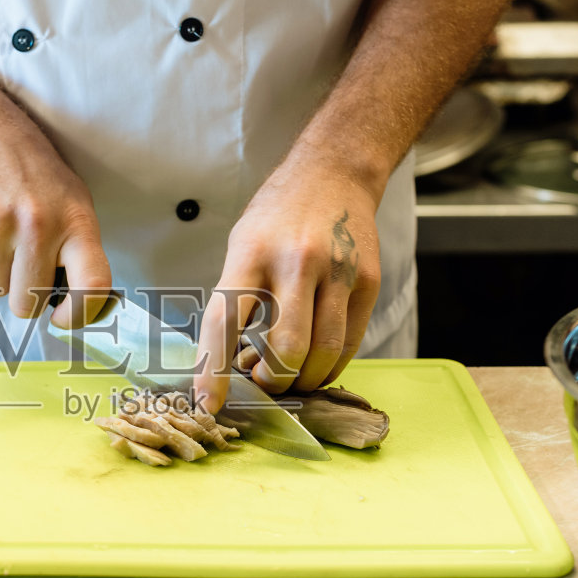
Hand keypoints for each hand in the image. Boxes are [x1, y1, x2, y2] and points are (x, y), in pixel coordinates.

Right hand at [0, 107, 112, 326]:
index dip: (78, 315)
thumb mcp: (73, 201)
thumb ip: (77, 251)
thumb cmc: (35, 173)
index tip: (62, 318)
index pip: (90, 286)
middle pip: (27, 304)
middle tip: (24, 267)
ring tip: (3, 236)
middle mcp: (39, 226)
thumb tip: (75, 306)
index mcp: (76, 222)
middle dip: (24, 296)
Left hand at [195, 155, 381, 410]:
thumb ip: (236, 300)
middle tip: (264, 383)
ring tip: (290, 376)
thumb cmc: (277, 216)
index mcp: (251, 252)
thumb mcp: (241, 245)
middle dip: (272, 381)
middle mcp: (297, 261)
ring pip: (323, 353)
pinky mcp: (368, 282)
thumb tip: (233, 365)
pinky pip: (349, 344)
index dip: (214, 370)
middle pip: (286, 349)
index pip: (227, 321)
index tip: (209, 404)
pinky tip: (315, 363)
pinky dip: (329, 366)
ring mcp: (338, 272)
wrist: (334, 173)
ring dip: (302, 380)